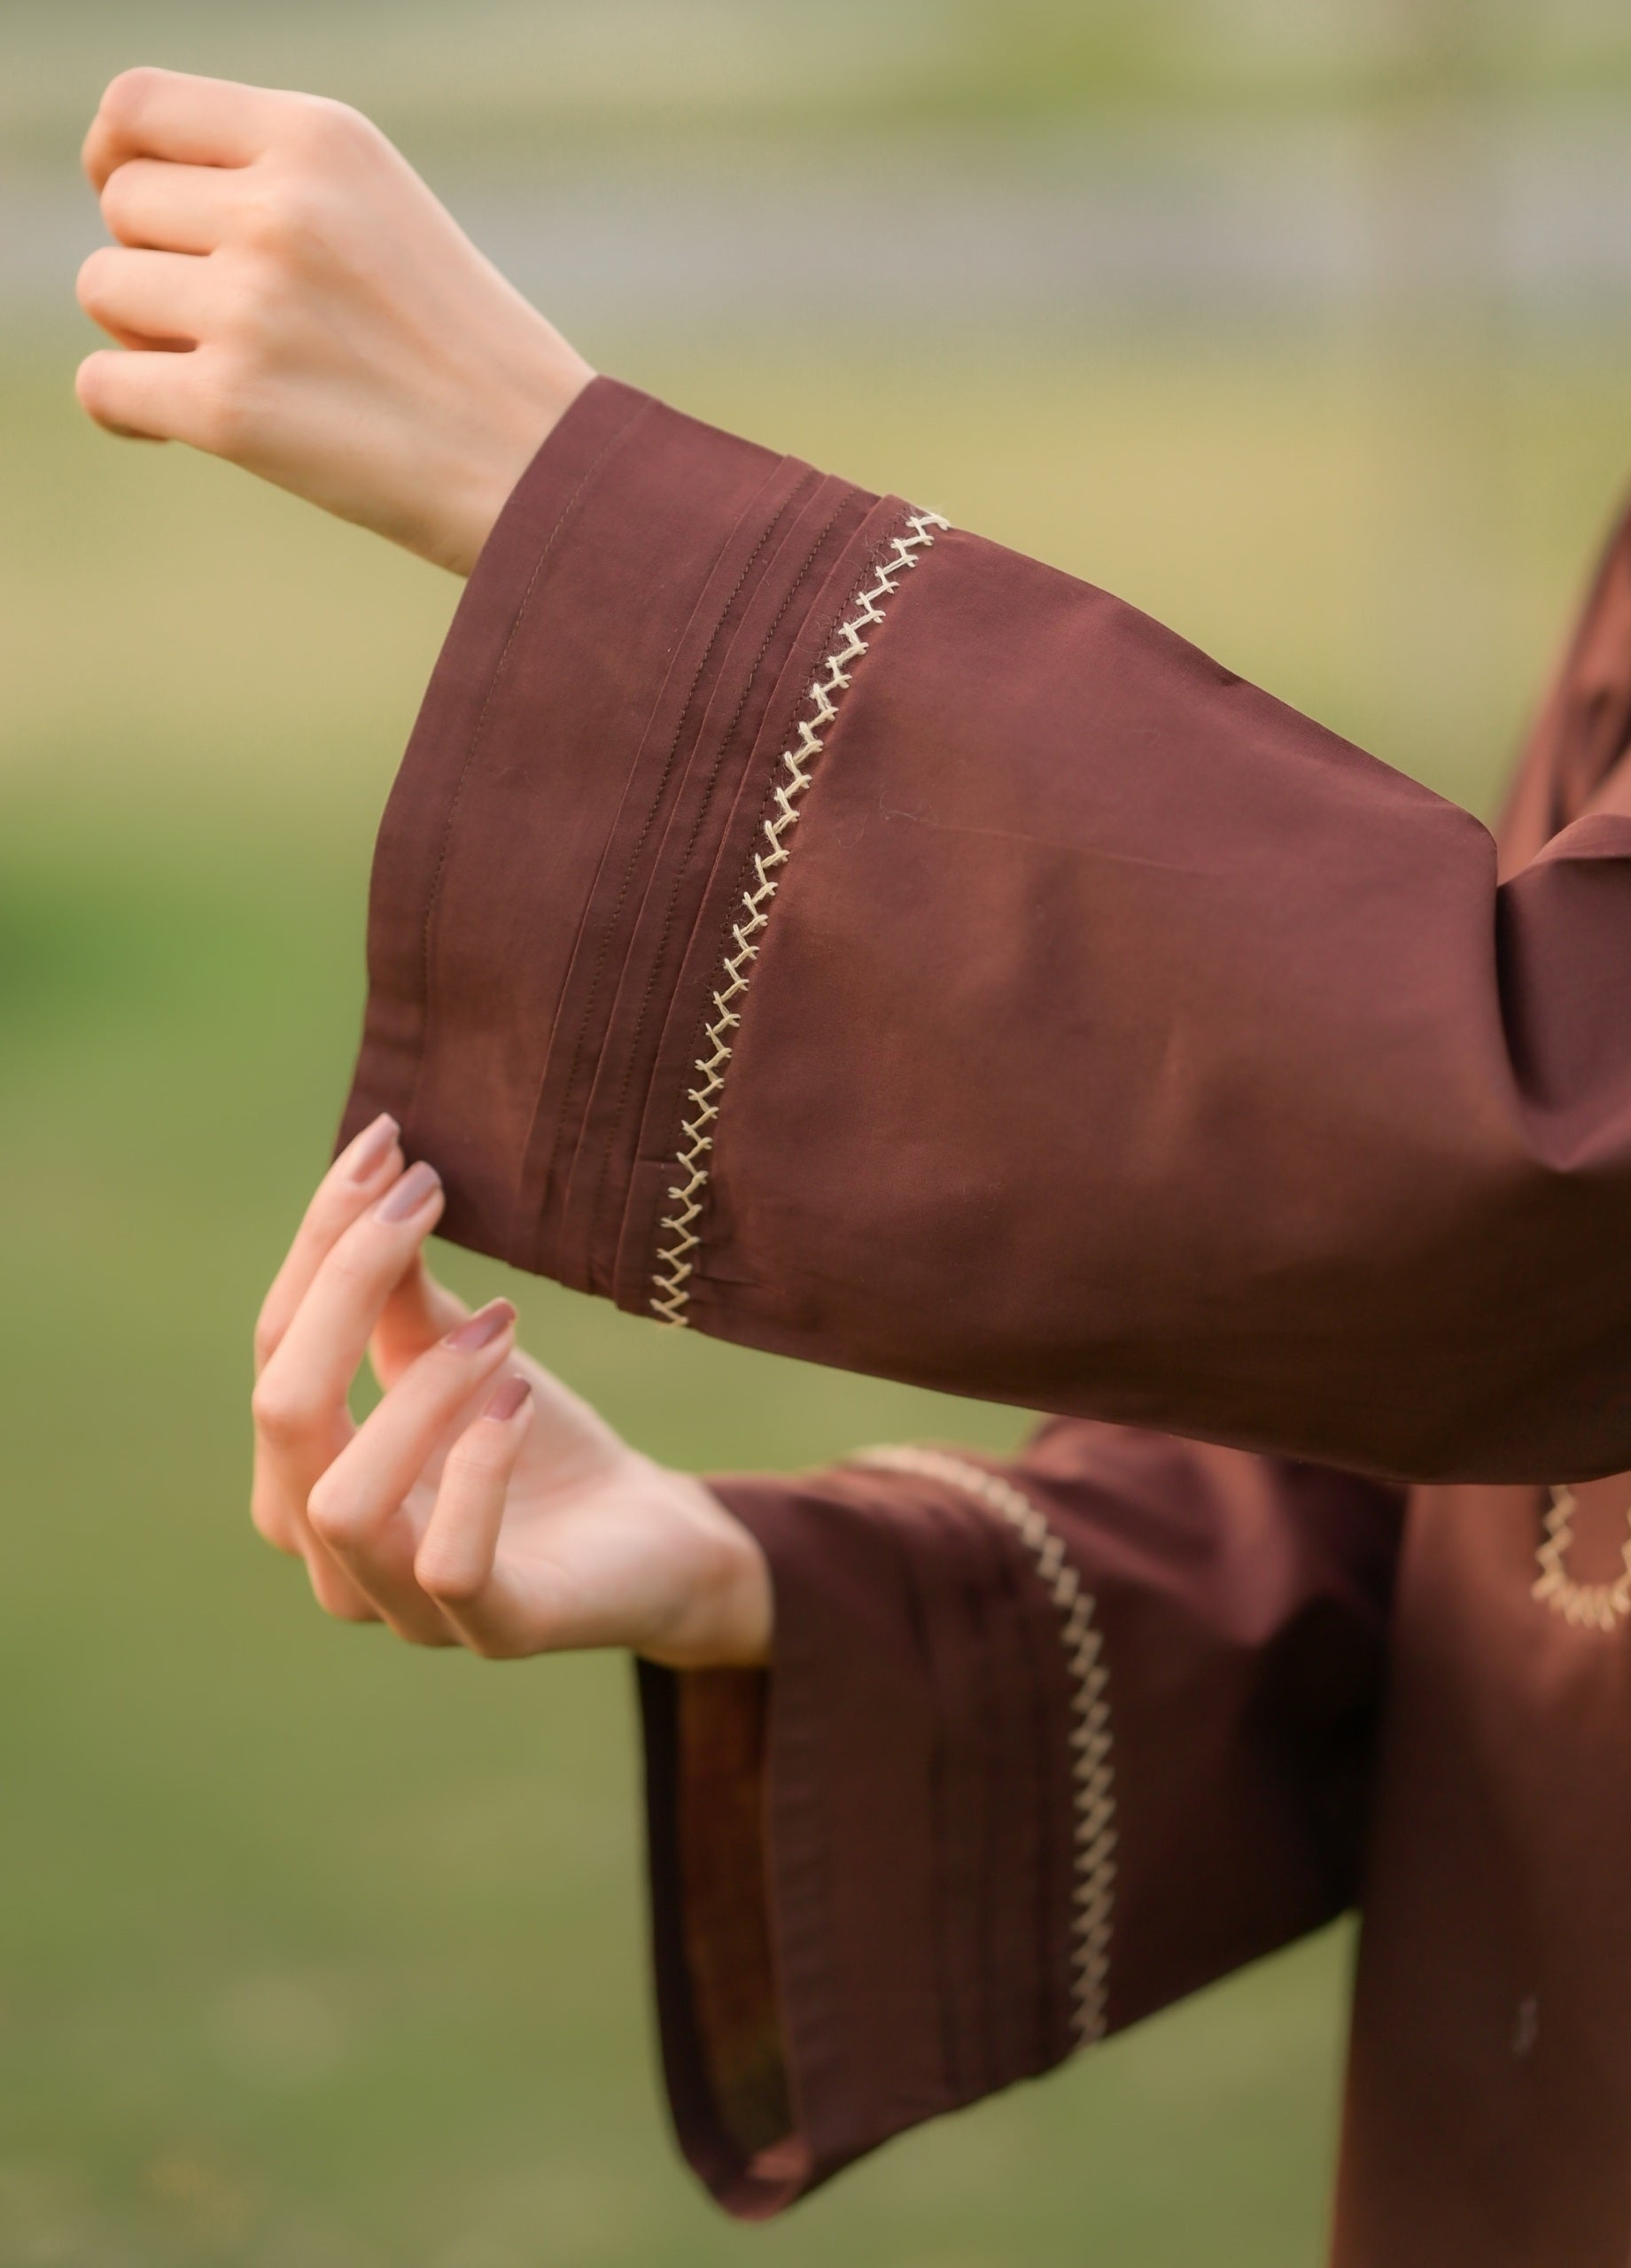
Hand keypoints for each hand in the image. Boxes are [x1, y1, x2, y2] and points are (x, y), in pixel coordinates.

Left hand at [76, 68, 593, 574]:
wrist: (541, 469)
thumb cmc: (465, 355)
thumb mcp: (380, 213)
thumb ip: (270, 183)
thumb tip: (120, 197)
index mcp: (322, 139)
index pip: (141, 107)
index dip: (116, 155)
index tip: (132, 204)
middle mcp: (280, 208)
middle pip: (122, 207)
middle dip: (153, 265)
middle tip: (225, 325)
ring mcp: (252, 308)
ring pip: (105, 292)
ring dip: (143, 339)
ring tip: (226, 375)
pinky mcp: (232, 408)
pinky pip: (104, 387)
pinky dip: (126, 414)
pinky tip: (169, 431)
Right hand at [249, 1115, 772, 1667]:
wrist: (647, 1533)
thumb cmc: (534, 1439)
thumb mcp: (461, 1352)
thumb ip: (398, 1292)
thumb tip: (374, 1173)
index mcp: (300, 1475)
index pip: (273, 1348)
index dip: (321, 1242)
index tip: (389, 1147)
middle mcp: (329, 1552)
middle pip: (283, 1412)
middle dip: (344, 1288)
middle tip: (427, 1201)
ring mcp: (403, 1608)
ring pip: (344, 1503)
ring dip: (418, 1391)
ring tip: (499, 1325)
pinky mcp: (493, 1634)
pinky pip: (450, 1567)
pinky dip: (479, 1470)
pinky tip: (518, 1401)